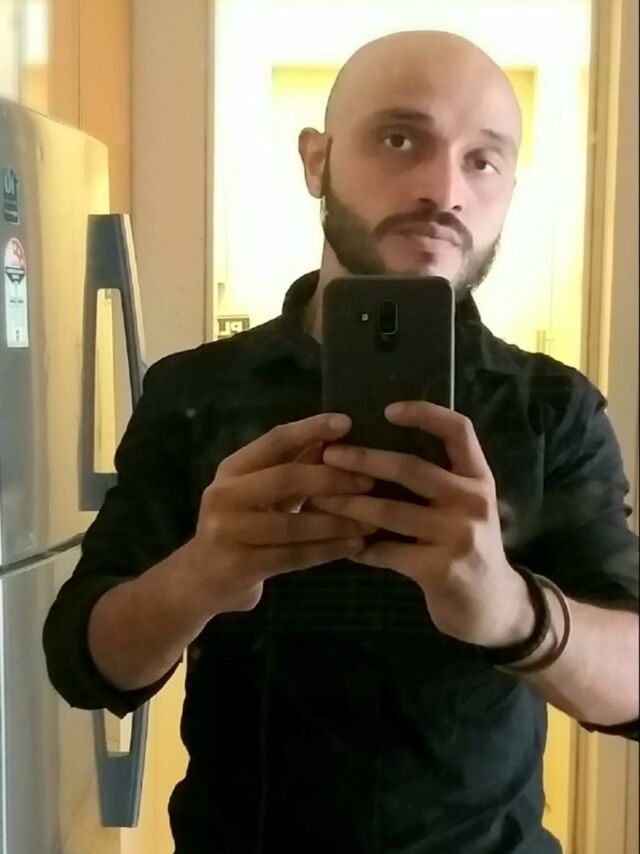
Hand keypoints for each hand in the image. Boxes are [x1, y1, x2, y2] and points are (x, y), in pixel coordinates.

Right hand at [185, 413, 376, 614]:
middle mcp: (225, 495)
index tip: (347, 423)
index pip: (274, 441)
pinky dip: (328, 550)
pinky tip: (355, 546)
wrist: (200, 580)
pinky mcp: (240, 566)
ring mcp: (229, 532)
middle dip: (331, 478)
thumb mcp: (260, 492)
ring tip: (371, 521)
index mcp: (232, 469)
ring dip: (337, 522)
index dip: (310, 430)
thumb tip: (336, 438)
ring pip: (293, 524)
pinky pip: (294, 556)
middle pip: (285, 479)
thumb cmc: (241, 527)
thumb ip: (293, 467)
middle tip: (369, 480)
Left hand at [307, 402, 532, 647]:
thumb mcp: (464, 507)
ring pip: (390, 512)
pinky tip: (339, 545)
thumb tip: (373, 454)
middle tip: (328, 454)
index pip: (459, 430)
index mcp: (478, 478)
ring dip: (348, 505)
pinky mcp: (440, 569)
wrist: (495, 606)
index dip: (425, 413)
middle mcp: (473, 500)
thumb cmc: (468, 547)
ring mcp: (459, 535)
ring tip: (316, 500)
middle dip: (364, 459)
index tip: (387, 410)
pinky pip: (387, 552)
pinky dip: (360, 548)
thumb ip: (436, 482)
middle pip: (412, 468)